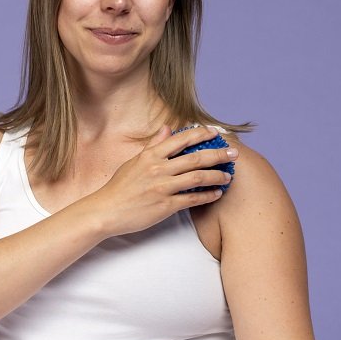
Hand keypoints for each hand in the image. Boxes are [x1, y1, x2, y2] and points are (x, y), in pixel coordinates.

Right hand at [88, 125, 235, 238]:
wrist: (106, 211)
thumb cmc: (119, 187)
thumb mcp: (134, 161)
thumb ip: (154, 145)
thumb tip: (168, 128)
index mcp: (151, 155)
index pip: (182, 139)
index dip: (201, 134)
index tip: (215, 132)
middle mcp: (159, 169)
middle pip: (196, 157)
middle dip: (219, 154)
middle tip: (234, 154)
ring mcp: (163, 187)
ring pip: (198, 177)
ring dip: (217, 175)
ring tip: (228, 176)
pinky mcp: (165, 205)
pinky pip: (193, 199)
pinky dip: (207, 195)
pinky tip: (217, 193)